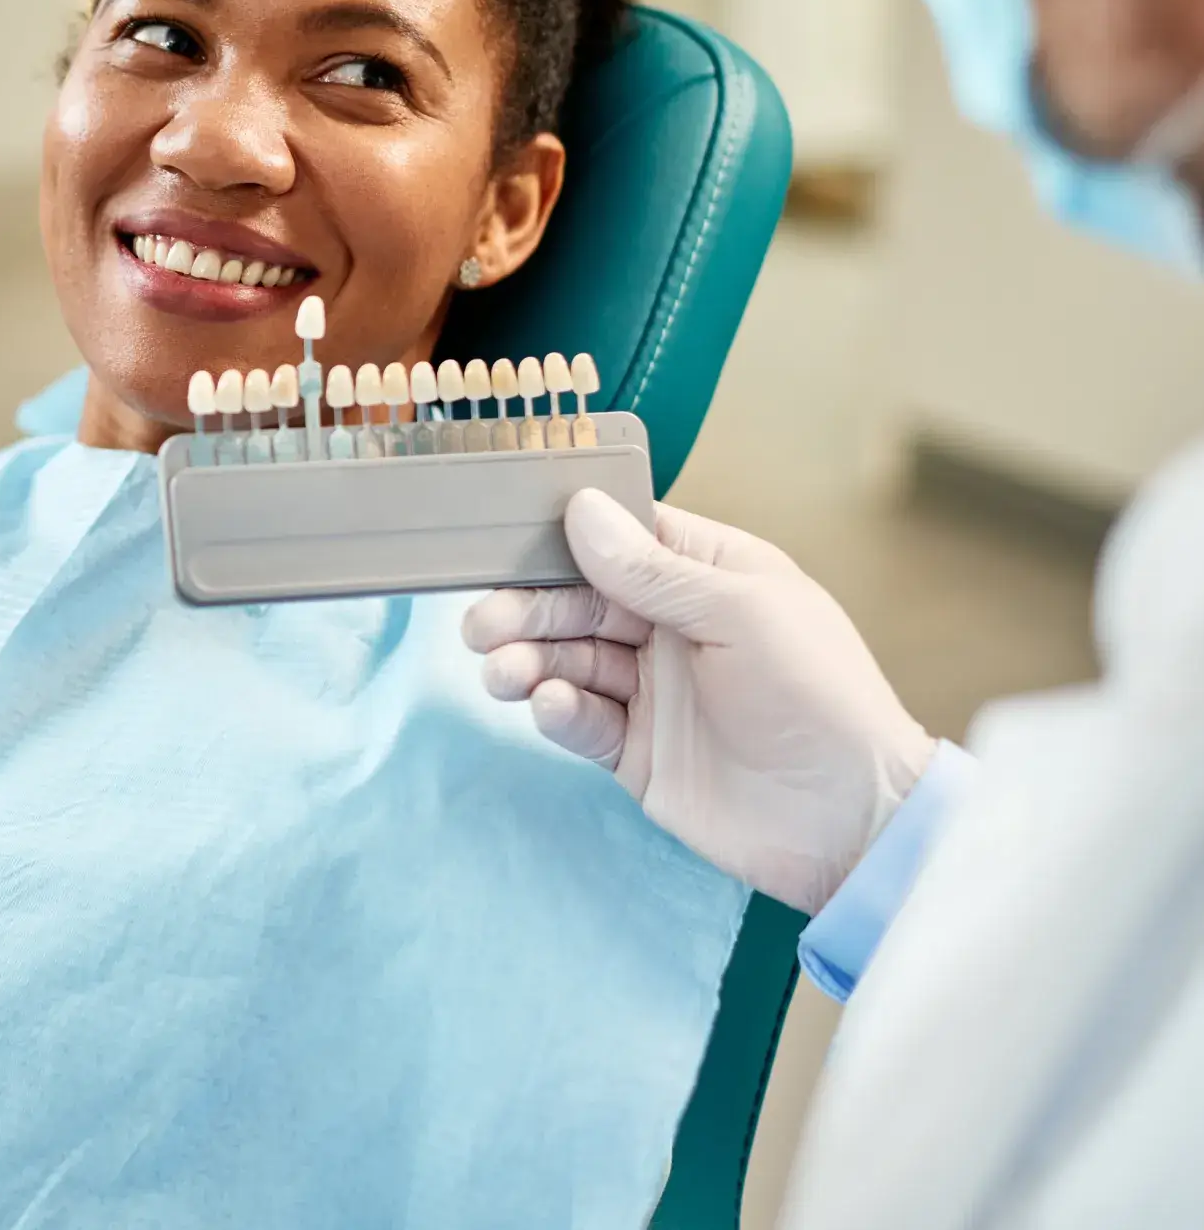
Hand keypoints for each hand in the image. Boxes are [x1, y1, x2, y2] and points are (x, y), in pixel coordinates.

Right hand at [462, 490, 935, 914]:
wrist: (851, 822)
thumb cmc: (819, 696)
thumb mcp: (742, 614)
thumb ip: (654, 571)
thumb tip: (581, 510)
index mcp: (707, 575)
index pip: (621, 538)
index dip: (565, 536)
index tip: (506, 537)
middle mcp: (673, 626)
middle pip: (580, 601)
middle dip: (528, 608)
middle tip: (480, 624)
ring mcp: (653, 691)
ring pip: (570, 659)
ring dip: (530, 660)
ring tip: (503, 673)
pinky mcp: (638, 752)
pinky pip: (583, 720)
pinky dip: (558, 710)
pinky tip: (550, 705)